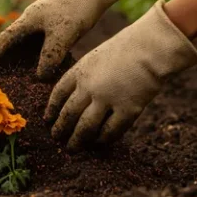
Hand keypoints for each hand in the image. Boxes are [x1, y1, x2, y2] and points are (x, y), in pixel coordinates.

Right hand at [0, 0, 130, 80]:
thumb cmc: (77, 7)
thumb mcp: (63, 33)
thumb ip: (50, 55)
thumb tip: (39, 77)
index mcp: (27, 21)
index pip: (3, 42)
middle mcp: (31, 24)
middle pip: (11, 45)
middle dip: (2, 63)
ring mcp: (43, 26)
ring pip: (26, 47)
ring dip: (20, 63)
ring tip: (15, 82)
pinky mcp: (54, 29)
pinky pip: (40, 47)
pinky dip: (37, 60)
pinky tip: (41, 73)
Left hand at [44, 0, 196, 150]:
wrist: (149, 48)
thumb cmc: (124, 50)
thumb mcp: (94, 58)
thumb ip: (84, 77)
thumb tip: (76, 98)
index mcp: (79, 72)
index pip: (58, 94)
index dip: (51, 109)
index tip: (47, 119)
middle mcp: (89, 88)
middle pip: (69, 114)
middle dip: (60, 128)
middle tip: (56, 138)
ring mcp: (107, 100)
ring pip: (86, 127)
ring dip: (77, 140)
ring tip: (71, 148)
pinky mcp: (128, 110)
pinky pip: (111, 131)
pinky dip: (102, 139)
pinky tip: (98, 143)